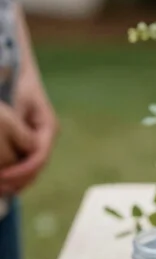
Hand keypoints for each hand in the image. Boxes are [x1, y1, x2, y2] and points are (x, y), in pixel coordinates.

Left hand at [0, 64, 56, 194]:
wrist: (20, 71)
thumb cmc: (18, 82)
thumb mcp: (17, 102)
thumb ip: (19, 127)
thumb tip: (26, 150)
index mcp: (48, 128)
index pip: (39, 157)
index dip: (22, 171)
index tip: (4, 176)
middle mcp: (46, 137)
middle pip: (36, 168)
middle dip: (18, 180)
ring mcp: (39, 141)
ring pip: (31, 168)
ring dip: (16, 180)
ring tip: (0, 187)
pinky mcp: (28, 142)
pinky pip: (23, 162)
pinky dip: (13, 172)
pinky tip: (2, 178)